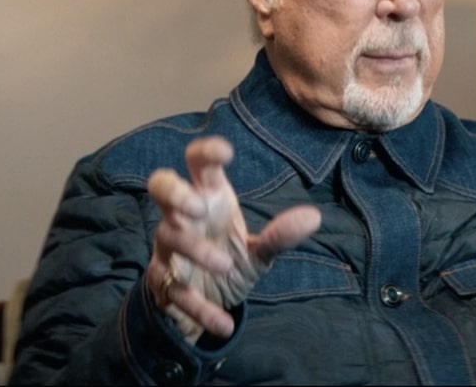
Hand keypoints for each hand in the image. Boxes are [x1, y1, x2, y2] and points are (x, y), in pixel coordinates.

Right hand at [146, 136, 320, 341]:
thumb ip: (281, 235)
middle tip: (197, 208)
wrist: (202, 309)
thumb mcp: (258, 252)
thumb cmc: (226, 262)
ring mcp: (169, 248)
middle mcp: (184, 218)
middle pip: (161, 185)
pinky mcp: (163, 282)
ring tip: (226, 266)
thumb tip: (314, 216)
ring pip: (168, 236)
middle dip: (174, 191)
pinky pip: (175, 290)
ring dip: (195, 250)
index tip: (226, 152)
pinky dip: (200, 307)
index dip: (206, 152)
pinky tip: (224, 323)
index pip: (198, 164)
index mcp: (209, 200)